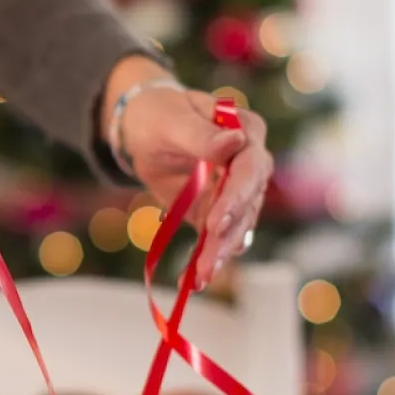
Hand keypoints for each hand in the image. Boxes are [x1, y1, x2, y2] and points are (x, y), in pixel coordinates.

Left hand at [101, 57, 272, 286]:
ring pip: (236, 227)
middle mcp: (251, 164)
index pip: (250, 168)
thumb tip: (235, 142)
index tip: (214, 223)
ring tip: (200, 279)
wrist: (144, 130)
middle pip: (247, 204)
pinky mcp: (220, 212)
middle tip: (207, 265)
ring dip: (219, 254)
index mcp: (247, 131)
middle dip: (226, 236)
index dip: (235, 198)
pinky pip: (218, 238)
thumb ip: (200, 135)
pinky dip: (208, 258)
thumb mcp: (172, 120)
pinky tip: (195, 280)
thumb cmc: (159, 115)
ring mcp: (238, 191)